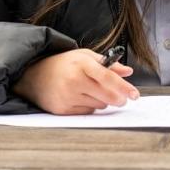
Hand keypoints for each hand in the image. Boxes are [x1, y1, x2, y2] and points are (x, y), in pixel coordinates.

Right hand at [13, 48, 139, 114]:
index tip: (135, 94)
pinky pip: (86, 112)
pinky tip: (81, 98)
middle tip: (122, 98)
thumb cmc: (64, 63)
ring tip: (92, 91)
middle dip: (118, 98)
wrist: (34, 74)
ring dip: (102, 101)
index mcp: (82, 64)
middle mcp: (74, 80)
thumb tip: (128, 72)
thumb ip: (108, 64)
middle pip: (106, 95)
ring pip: (98, 105)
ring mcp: (67, 96)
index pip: (108, 77)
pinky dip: (89, 107)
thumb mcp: (85, 56)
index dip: (124, 87)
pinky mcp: (62, 109)